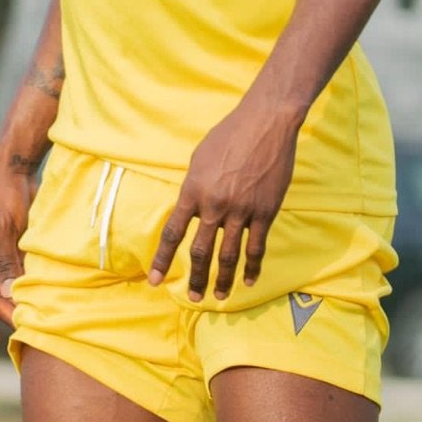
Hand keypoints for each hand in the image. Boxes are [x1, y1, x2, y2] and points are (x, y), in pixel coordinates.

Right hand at [0, 161, 36, 346]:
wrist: (16, 171)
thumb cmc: (2, 196)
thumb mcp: (2, 230)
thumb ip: (6, 262)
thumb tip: (10, 295)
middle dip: (3, 312)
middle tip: (24, 327)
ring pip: (4, 287)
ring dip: (15, 301)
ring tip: (33, 317)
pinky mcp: (11, 250)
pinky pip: (16, 275)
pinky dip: (25, 286)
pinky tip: (38, 299)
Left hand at [148, 99, 299, 300]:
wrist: (265, 123)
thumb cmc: (228, 136)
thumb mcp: (198, 159)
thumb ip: (193, 188)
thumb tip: (190, 210)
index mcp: (193, 191)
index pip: (173, 233)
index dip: (163, 260)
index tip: (156, 281)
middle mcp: (215, 205)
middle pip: (201, 251)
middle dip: (196, 278)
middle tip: (194, 297)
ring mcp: (241, 210)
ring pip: (230, 255)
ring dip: (223, 279)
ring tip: (218, 296)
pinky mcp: (265, 211)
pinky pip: (257, 246)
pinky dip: (253, 267)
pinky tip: (249, 281)